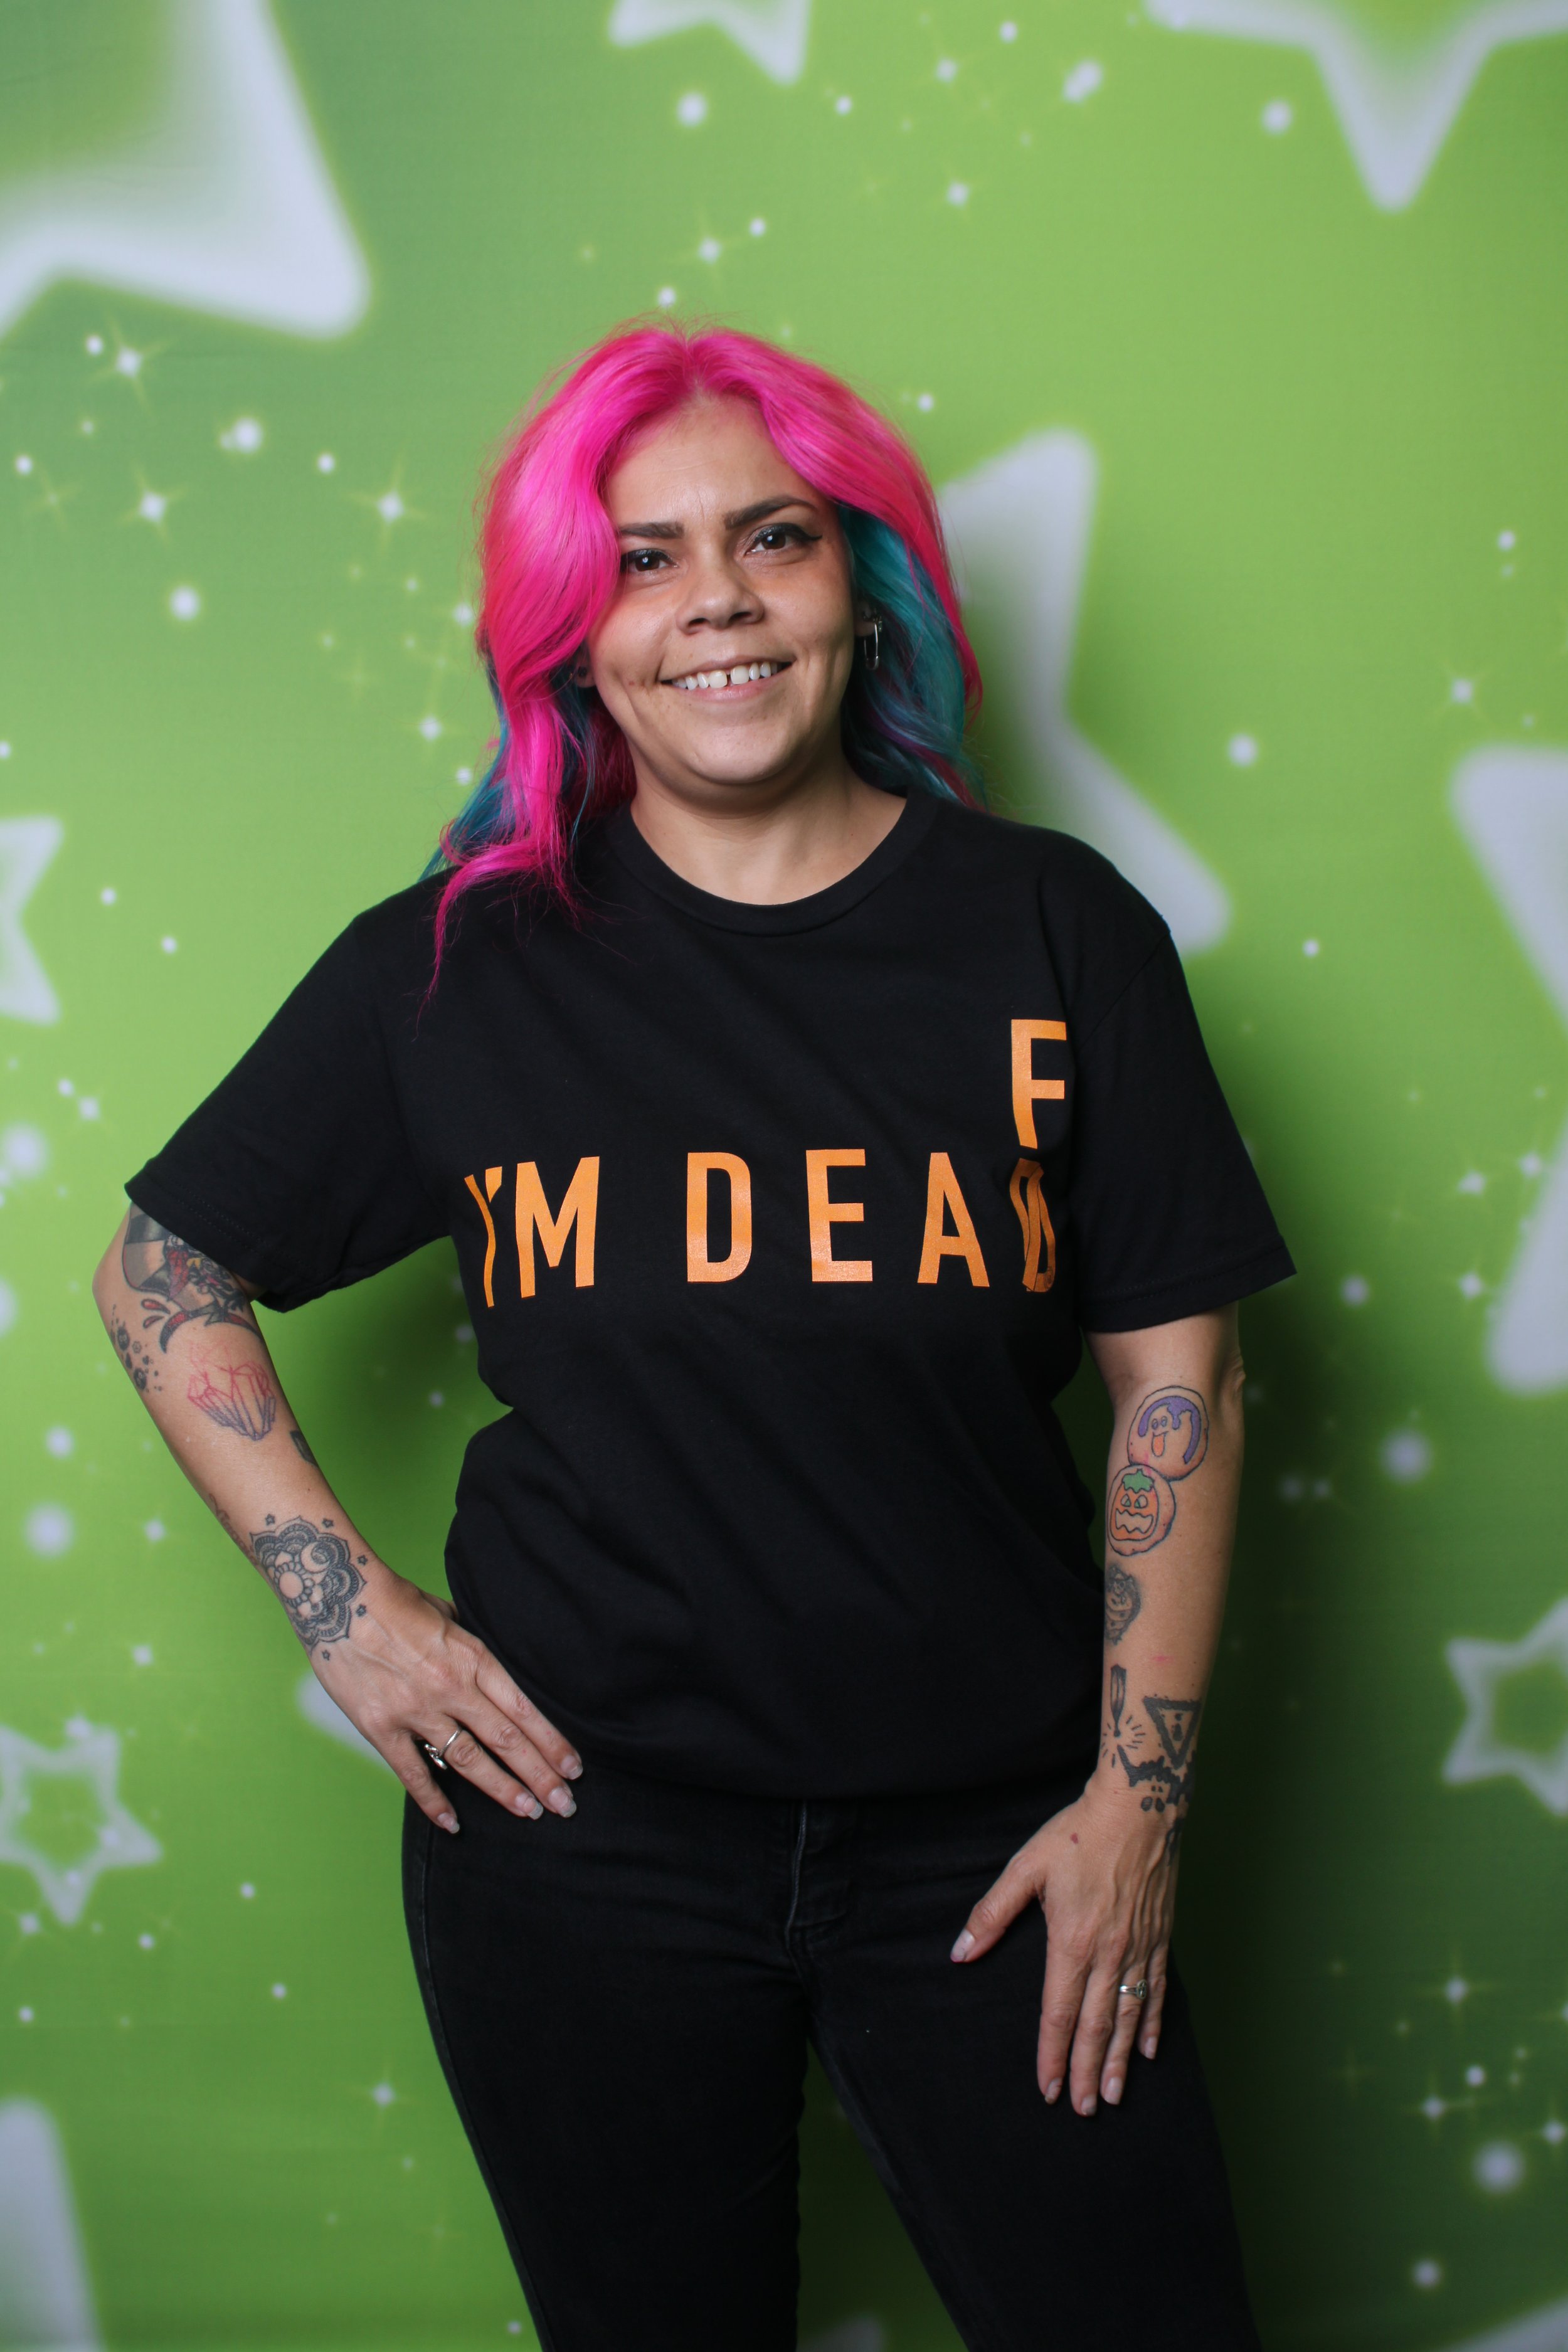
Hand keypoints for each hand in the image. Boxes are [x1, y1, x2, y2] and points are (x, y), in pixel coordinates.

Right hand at [314, 1569, 581, 1833]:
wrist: (338, 1598)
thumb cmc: (396, 1602)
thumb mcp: (450, 1615)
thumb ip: (472, 1649)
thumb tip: (491, 1670)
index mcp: (473, 1658)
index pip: (523, 1710)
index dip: (551, 1743)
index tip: (573, 1768)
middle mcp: (451, 1688)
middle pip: (506, 1740)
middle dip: (540, 1775)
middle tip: (565, 1804)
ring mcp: (416, 1711)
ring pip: (469, 1760)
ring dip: (502, 1789)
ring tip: (529, 1811)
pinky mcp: (381, 1727)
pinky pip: (413, 1773)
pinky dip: (433, 1801)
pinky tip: (453, 1823)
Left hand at [950, 1775, 1177, 2113]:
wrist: (1139, 1808)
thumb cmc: (1078, 1834)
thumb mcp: (1026, 1868)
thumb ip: (993, 1913)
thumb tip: (960, 1952)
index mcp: (1071, 1941)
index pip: (1057, 2013)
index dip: (1050, 2054)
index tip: (1046, 2088)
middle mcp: (1108, 1954)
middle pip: (1095, 2027)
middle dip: (1086, 2072)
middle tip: (1084, 2110)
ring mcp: (1138, 1948)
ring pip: (1128, 2017)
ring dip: (1120, 2060)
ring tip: (1114, 2095)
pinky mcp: (1159, 1938)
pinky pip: (1155, 1991)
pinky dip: (1150, 2023)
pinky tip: (1148, 2049)